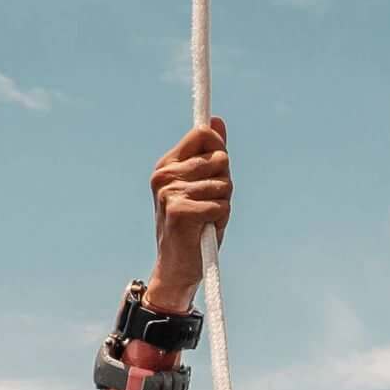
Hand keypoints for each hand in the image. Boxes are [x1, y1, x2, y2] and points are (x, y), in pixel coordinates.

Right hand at [146, 119, 230, 312]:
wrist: (177, 268)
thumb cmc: (194, 225)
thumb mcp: (203, 185)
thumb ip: (209, 153)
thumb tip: (217, 121)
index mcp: (168, 164)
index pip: (203, 135)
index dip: (218, 148)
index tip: (217, 169)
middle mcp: (164, 175)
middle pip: (220, 158)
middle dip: (225, 182)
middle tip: (209, 203)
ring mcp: (170, 192)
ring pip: (224, 183)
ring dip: (224, 203)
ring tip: (207, 218)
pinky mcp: (179, 211)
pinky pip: (221, 205)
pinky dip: (221, 219)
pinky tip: (205, 229)